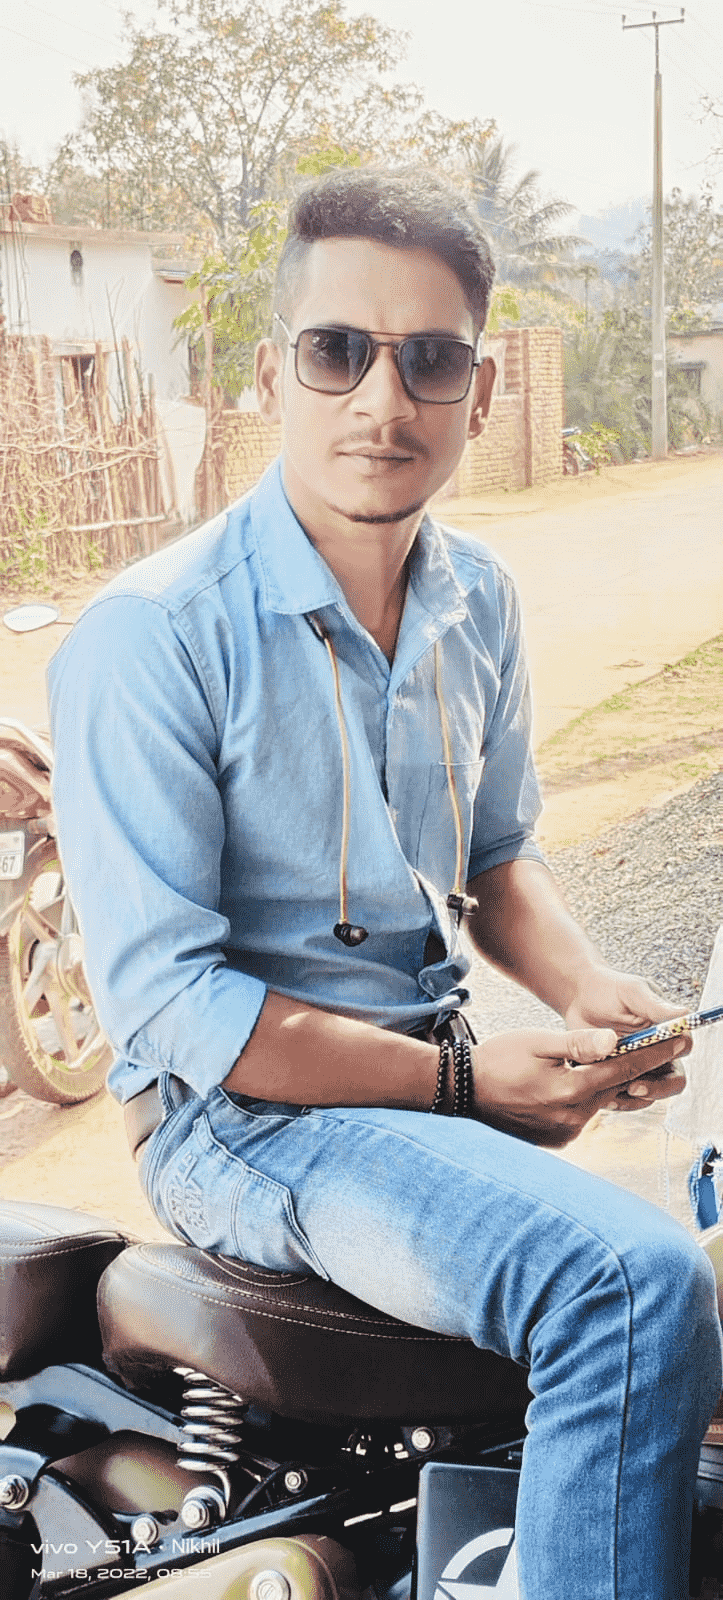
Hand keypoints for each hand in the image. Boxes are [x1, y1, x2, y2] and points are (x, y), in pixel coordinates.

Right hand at [471, 1024, 688, 1147]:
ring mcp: (565, 1133)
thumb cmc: (498, 1061)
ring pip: (600, 1102)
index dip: (656, 1053)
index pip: (625, 1069)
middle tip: (665, 1047)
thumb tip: (614, 1042)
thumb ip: (577, 1044)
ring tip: (617, 1064)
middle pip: (617, 1088)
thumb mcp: (537, 1042)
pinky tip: (576, 1085)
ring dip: (609, 1084)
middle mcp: (573, 1118)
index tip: (681, 1041)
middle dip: (640, 1068)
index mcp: (572, 1090)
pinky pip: (582, 1116)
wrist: (462, 1094)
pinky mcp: (556, 1140)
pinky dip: (584, 1099)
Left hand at [563, 965, 690, 1111]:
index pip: (683, 1046)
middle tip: (633, 1088)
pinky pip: (626, 1099)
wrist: (579, 998)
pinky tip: (600, 1095)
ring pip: (650, 1094)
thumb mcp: (632, 992)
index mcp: (668, 1029)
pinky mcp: (620, 1078)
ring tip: (610, 1094)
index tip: (653, 1060)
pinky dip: (617, 1100)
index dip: (672, 1057)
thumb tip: (685, 1014)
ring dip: (635, 1098)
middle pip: (674, 1080)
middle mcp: (659, 1051)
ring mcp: (640, 1067)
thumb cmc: (608, 989)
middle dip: (657, 1089)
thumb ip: (656, 1006)